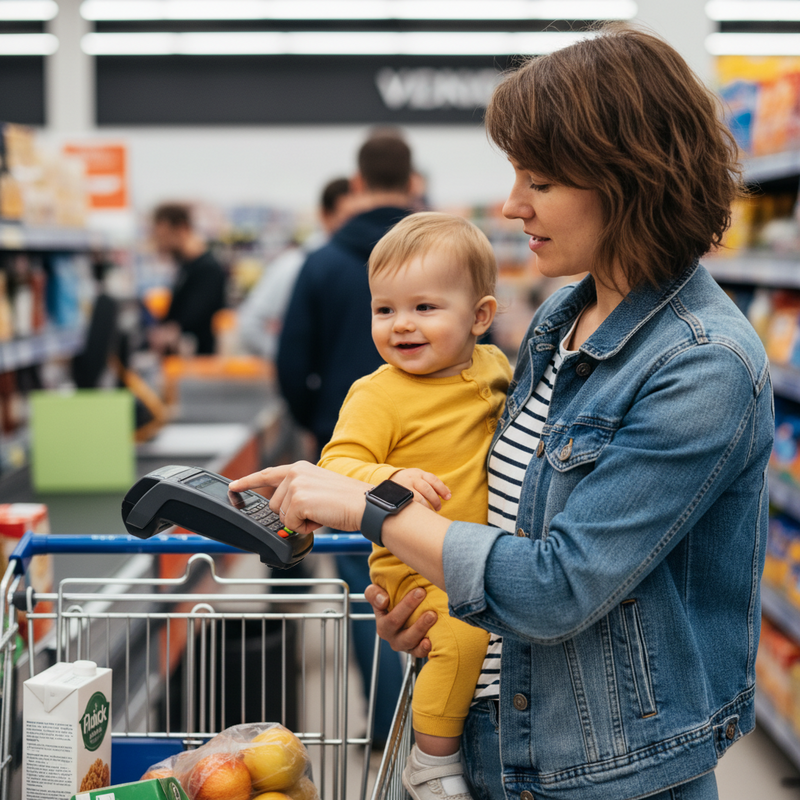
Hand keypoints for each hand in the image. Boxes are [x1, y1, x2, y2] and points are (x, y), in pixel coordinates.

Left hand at [229, 461, 370, 534]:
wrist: (365, 504)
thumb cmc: (348, 501)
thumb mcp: (319, 490)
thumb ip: (298, 495)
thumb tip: (285, 516)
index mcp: (300, 468)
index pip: (268, 475)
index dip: (248, 482)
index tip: (234, 486)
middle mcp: (295, 473)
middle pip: (275, 505)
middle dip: (292, 514)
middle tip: (317, 510)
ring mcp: (295, 486)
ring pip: (282, 517)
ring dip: (301, 521)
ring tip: (322, 512)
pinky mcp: (298, 501)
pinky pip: (292, 525)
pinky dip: (306, 527)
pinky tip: (322, 517)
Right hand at [364, 583, 435, 658]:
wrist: (408, 618)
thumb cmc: (395, 603)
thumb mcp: (382, 593)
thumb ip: (375, 593)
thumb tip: (383, 600)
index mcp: (379, 615)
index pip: (378, 604)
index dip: (382, 598)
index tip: (390, 592)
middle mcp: (388, 632)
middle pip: (394, 621)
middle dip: (408, 606)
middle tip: (421, 592)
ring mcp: (401, 643)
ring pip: (407, 639)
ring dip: (419, 627)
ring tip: (432, 615)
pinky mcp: (413, 650)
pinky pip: (417, 652)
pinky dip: (423, 648)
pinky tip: (429, 642)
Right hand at [391, 469, 450, 511]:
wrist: (387, 479)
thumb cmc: (409, 481)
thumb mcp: (419, 477)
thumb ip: (432, 484)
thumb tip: (448, 494)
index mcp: (419, 473)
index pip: (433, 480)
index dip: (442, 489)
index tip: (448, 497)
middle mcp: (412, 478)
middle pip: (427, 490)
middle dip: (435, 500)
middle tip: (438, 508)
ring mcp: (404, 487)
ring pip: (419, 498)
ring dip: (427, 507)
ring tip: (430, 512)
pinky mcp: (398, 496)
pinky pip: (410, 504)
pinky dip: (417, 509)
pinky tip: (420, 514)